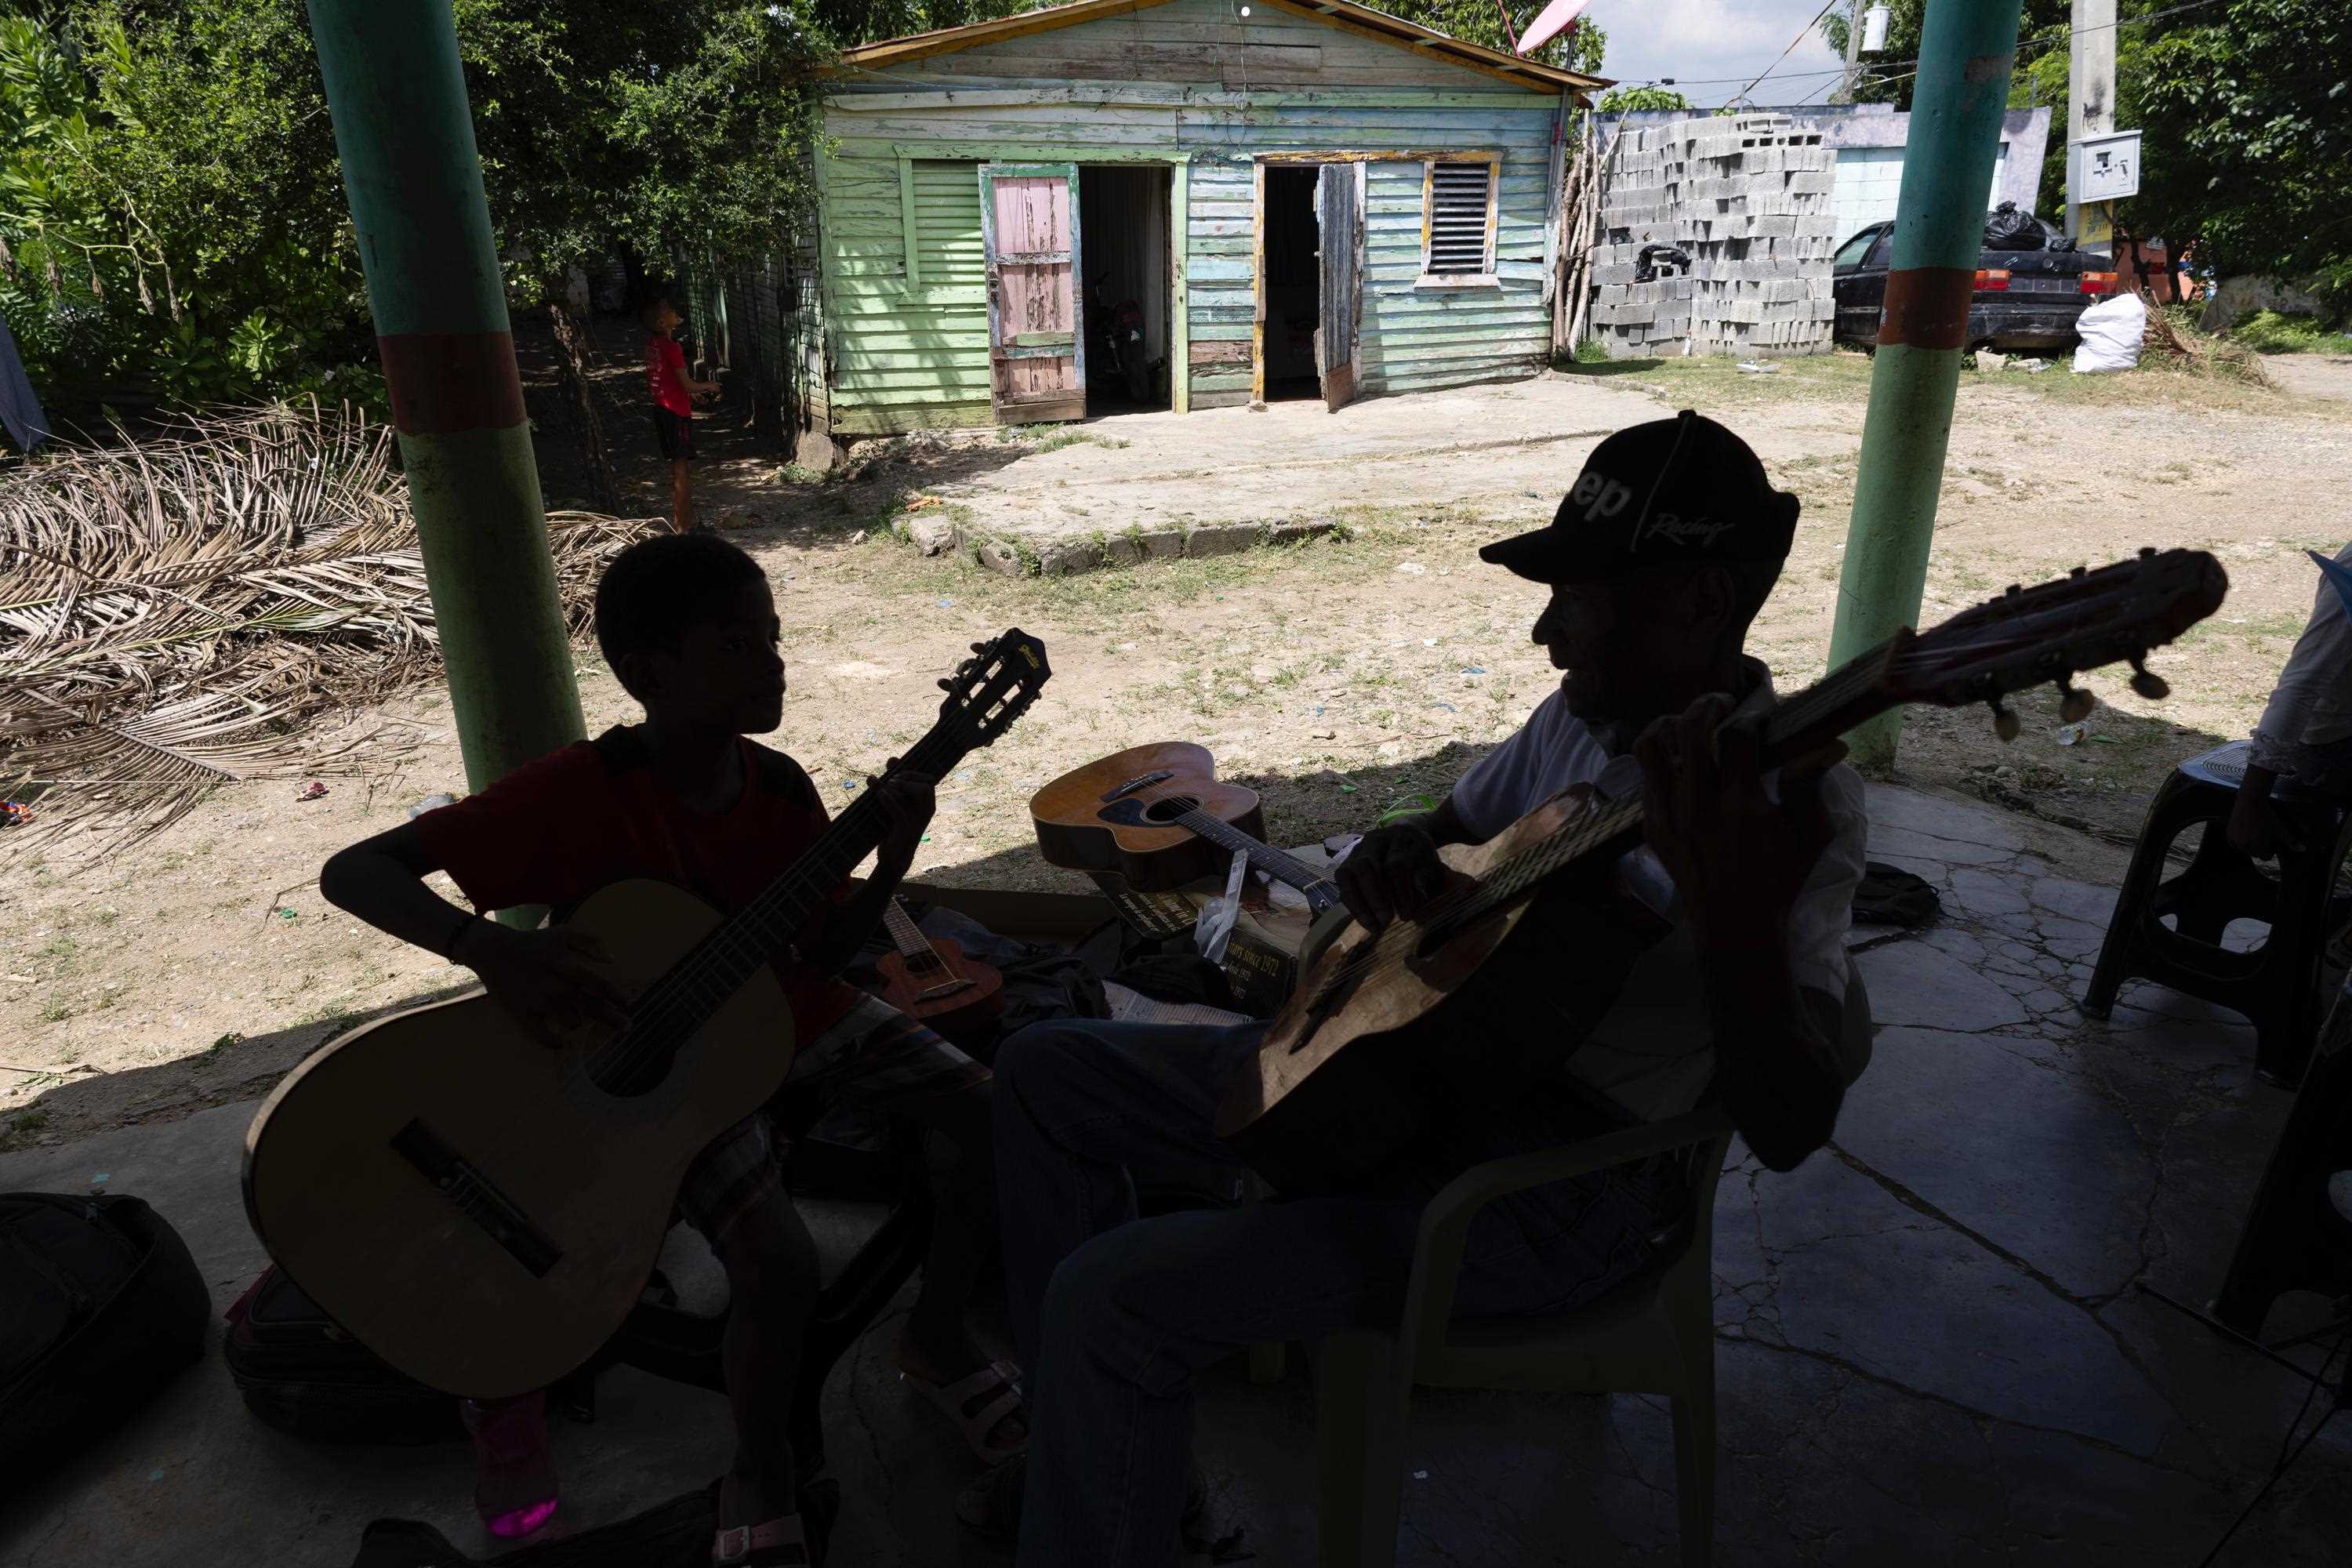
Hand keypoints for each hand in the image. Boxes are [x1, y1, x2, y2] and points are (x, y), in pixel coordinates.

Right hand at [459, 923, 630, 1048]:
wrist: (494, 951)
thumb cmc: (534, 943)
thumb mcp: (564, 933)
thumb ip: (591, 941)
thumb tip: (612, 959)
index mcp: (567, 966)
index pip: (600, 985)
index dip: (617, 996)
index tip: (628, 1004)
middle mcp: (556, 987)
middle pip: (593, 1008)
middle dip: (613, 1020)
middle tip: (627, 1027)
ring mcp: (539, 1003)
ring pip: (572, 1023)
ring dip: (578, 1021)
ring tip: (575, 1014)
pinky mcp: (523, 1016)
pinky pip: (544, 1038)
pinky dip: (555, 1043)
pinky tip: (561, 1042)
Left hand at [868, 761, 935, 869]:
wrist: (893, 857)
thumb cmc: (894, 827)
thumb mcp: (896, 803)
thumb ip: (895, 782)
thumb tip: (892, 758)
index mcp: (927, 805)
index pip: (929, 781)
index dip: (912, 773)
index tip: (894, 774)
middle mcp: (926, 812)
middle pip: (926, 787)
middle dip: (908, 779)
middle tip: (891, 781)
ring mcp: (918, 822)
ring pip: (913, 797)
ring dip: (895, 787)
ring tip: (881, 786)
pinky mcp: (905, 831)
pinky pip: (899, 811)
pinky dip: (888, 800)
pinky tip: (879, 794)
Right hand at [1335, 821, 1449, 932]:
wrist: (1406, 837)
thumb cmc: (1421, 858)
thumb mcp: (1430, 868)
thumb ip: (1423, 884)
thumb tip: (1415, 905)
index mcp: (1400, 838)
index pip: (1395, 865)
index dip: (1400, 892)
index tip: (1406, 915)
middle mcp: (1375, 839)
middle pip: (1366, 865)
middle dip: (1375, 897)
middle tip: (1385, 921)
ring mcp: (1358, 848)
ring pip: (1348, 872)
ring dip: (1359, 902)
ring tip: (1372, 925)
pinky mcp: (1348, 860)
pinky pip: (1343, 881)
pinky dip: (1352, 902)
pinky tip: (1364, 919)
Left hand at [1634, 694, 1840, 949]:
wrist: (1733, 928)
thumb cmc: (1779, 880)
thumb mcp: (1810, 837)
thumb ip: (1811, 787)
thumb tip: (1830, 743)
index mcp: (1741, 807)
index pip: (1737, 736)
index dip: (1750, 717)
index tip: (1759, 719)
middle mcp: (1698, 806)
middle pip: (1689, 730)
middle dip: (1707, 705)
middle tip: (1722, 704)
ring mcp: (1668, 816)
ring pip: (1651, 747)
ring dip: (1670, 724)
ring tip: (1688, 722)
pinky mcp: (1652, 827)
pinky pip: (1644, 776)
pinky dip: (1659, 757)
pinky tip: (1679, 758)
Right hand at [2225, 773, 2298, 859]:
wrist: (2249, 801)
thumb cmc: (2266, 815)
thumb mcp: (2279, 828)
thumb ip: (2290, 840)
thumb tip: (2303, 849)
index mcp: (2257, 844)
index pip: (2265, 857)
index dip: (2270, 851)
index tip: (2271, 842)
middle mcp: (2244, 844)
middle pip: (2255, 854)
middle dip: (2260, 849)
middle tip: (2263, 837)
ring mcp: (2235, 840)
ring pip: (2245, 851)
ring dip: (2250, 846)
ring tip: (2254, 834)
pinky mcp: (2229, 836)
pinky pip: (2235, 846)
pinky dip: (2240, 843)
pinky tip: (2245, 833)